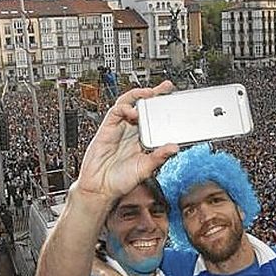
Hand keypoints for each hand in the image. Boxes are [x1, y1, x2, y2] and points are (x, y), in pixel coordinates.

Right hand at [76, 82, 178, 199]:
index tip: (176, 101)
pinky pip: (115, 112)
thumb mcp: (145, 168)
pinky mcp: (107, 128)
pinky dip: (124, 108)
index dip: (164, 109)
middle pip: (144, 107)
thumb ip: (159, 157)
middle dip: (155, 95)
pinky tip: (133, 112)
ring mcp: (119, 128)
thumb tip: (175, 147)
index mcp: (143, 140)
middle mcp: (132, 131)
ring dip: (139, 96)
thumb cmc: (120, 181)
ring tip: (150, 93)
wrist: (99, 189)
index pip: (156, 119)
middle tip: (166, 87)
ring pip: (129, 104)